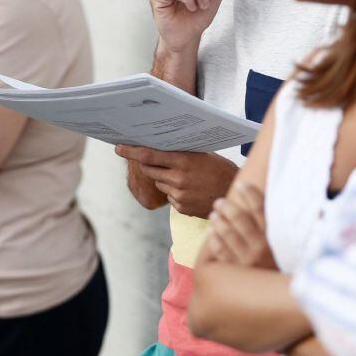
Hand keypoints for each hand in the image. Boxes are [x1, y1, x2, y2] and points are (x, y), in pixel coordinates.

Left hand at [115, 145, 237, 217]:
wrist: (235, 194)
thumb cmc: (220, 170)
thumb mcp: (202, 155)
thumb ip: (181, 153)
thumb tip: (158, 147)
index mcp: (184, 161)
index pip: (149, 155)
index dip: (131, 151)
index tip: (119, 147)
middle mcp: (178, 178)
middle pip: (150, 170)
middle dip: (148, 164)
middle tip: (154, 160)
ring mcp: (179, 195)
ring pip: (160, 183)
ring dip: (165, 179)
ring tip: (186, 177)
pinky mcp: (181, 208)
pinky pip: (170, 197)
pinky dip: (175, 192)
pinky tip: (191, 190)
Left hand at [207, 180, 276, 268]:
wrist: (277, 292)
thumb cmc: (277, 262)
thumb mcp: (280, 243)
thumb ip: (271, 224)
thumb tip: (262, 197)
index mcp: (273, 236)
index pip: (260, 209)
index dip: (250, 194)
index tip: (241, 184)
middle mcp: (261, 247)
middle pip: (240, 219)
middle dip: (227, 206)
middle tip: (219, 201)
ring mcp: (247, 259)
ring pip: (227, 233)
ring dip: (218, 221)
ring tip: (213, 214)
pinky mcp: (235, 270)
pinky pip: (220, 251)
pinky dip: (213, 239)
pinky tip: (211, 232)